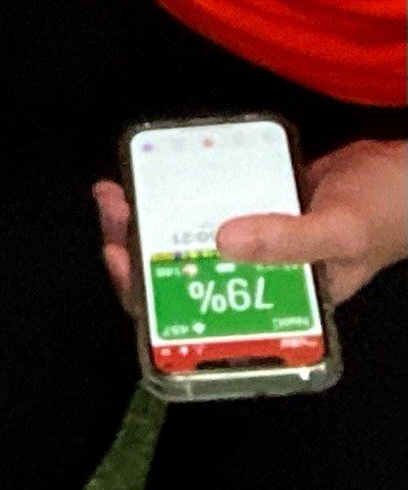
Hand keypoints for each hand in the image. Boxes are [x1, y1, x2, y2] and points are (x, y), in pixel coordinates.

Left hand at [95, 140, 407, 312]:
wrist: (407, 172)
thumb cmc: (384, 214)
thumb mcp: (340, 232)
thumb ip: (289, 241)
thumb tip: (221, 242)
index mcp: (276, 310)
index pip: (200, 321)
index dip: (151, 298)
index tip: (119, 257)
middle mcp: (257, 281)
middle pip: (182, 276)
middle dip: (138, 246)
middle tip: (112, 204)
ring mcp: (254, 240)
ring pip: (189, 238)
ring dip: (151, 217)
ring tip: (119, 187)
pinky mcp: (256, 204)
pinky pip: (209, 202)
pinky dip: (181, 191)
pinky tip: (159, 168)